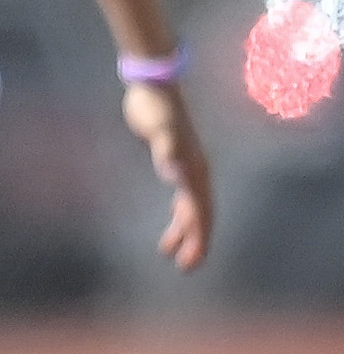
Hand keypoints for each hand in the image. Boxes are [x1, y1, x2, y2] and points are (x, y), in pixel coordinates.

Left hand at [126, 79, 212, 270]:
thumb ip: (166, 147)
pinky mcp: (175, 161)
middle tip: (185, 266)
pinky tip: (171, 220)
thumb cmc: (154, 108)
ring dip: (184, 230)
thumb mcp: (160, 128)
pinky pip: (183, 196)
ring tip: (169, 251)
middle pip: (200, 214)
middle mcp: (196, 171)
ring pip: (191, 207)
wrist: (153, 87)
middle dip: (194, 241)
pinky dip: (178, 212)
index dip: (198, 237)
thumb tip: (172, 168)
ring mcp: (187, 166)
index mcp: (194, 170)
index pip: (200, 211)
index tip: (191, 260)